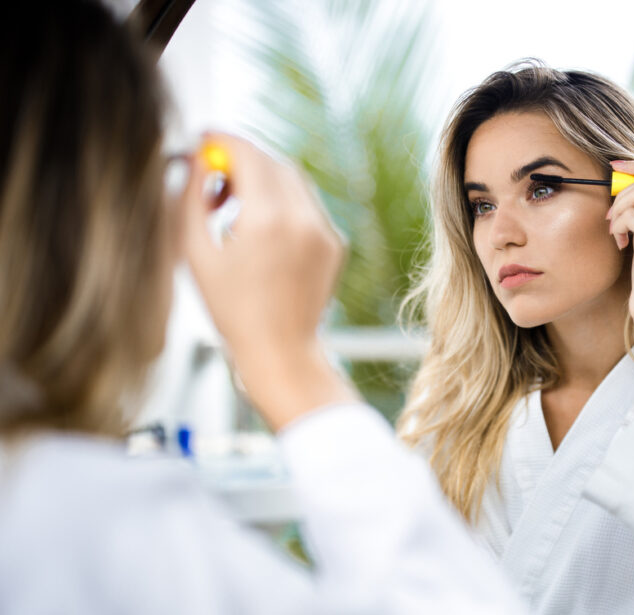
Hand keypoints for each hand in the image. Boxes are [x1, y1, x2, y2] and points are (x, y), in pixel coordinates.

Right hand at [182, 133, 356, 429]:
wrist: (281, 351)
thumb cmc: (231, 310)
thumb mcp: (196, 253)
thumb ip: (191, 199)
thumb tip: (195, 162)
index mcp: (267, 219)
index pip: (247, 153)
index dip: (222, 140)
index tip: (203, 139)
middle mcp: (303, 218)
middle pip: (273, 161)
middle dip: (242, 160)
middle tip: (213, 178)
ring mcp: (325, 230)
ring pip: (293, 181)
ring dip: (263, 180)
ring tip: (233, 210)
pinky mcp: (336, 243)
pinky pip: (307, 206)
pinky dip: (283, 204)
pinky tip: (260, 234)